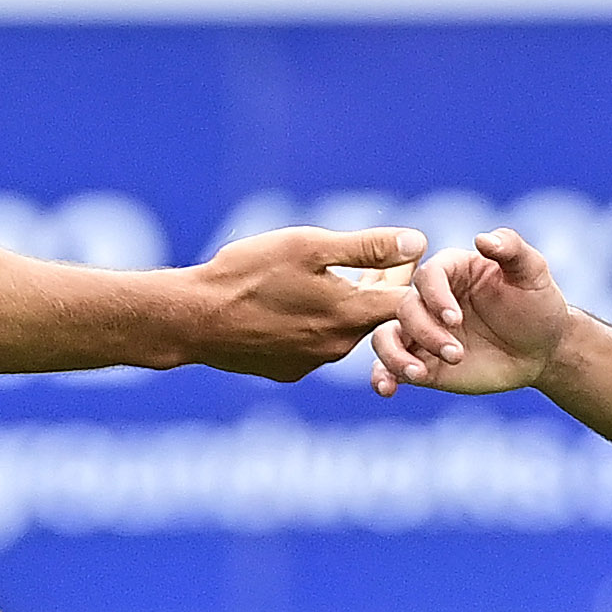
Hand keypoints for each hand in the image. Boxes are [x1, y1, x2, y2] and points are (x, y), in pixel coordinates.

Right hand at [165, 226, 428, 381]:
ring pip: (343, 330)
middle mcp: (338, 347)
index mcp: (350, 315)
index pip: (406, 301)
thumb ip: (367, 246)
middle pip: (375, 316)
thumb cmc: (249, 275)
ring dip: (346, 305)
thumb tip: (417, 242)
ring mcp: (311, 362)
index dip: (412, 277)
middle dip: (381, 288)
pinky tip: (295, 304)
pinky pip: (314, 344)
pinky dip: (314, 323)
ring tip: (336, 278)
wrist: (193, 320)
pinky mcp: (287, 370)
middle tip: (381, 261)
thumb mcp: (309, 247)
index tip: (408, 258)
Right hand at [365, 226, 586, 397]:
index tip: (456, 319)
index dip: (435, 297)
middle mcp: (430, 300)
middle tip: (456, 354)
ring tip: (418, 373)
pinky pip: (389, 367)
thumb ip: (511, 249)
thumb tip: (482, 238)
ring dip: (395, 355)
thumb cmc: (538, 304)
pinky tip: (387, 388)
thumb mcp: (533, 273)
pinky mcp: (421, 362)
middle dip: (425, 332)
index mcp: (451, 270)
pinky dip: (382, 376)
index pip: (428, 276)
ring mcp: (422, 332)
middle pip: (405, 309)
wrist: (541, 350)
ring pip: (386, 337)